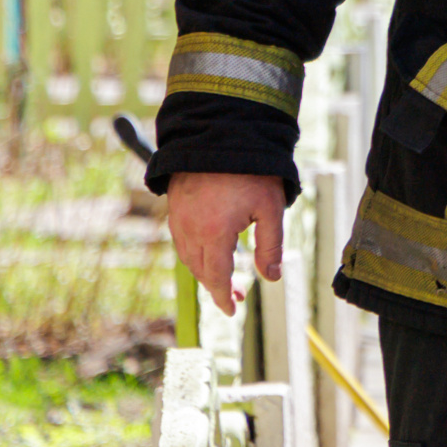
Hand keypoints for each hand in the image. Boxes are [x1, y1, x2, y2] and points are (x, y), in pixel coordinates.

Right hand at [166, 171, 286, 315]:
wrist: (219, 135)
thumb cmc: (250, 171)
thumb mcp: (270, 209)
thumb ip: (271, 246)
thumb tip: (271, 278)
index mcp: (214, 234)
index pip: (216, 277)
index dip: (223, 297)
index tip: (232, 311)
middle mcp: (190, 230)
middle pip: (200, 270)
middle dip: (217, 287)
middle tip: (237, 295)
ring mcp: (178, 218)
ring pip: (188, 257)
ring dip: (205, 271)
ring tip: (226, 277)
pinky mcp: (175, 207)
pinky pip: (182, 240)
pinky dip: (195, 254)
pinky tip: (210, 252)